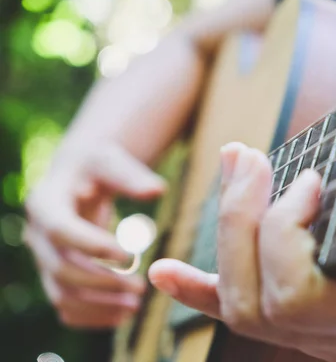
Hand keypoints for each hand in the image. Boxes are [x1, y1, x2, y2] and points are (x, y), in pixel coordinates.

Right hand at [24, 141, 164, 327]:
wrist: (81, 177)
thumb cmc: (98, 166)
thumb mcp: (113, 161)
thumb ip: (132, 176)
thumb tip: (158, 190)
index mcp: (46, 202)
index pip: (61, 229)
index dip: (92, 245)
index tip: (128, 256)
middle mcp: (37, 234)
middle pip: (61, 268)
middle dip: (101, 281)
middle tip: (140, 286)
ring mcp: (44, 258)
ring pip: (62, 293)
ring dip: (99, 304)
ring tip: (136, 306)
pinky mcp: (55, 275)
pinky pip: (66, 305)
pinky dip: (92, 315)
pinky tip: (122, 315)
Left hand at [149, 143, 335, 360]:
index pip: (295, 292)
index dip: (281, 228)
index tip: (309, 174)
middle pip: (255, 303)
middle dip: (240, 223)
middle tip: (249, 157)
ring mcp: (331, 340)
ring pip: (242, 309)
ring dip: (226, 236)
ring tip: (237, 170)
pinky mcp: (313, 328)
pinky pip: (243, 318)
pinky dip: (200, 291)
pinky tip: (165, 270)